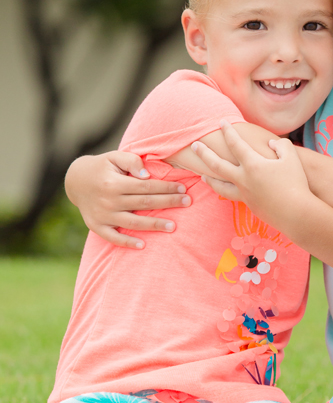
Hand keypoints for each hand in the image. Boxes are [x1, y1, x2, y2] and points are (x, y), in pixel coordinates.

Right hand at [64, 151, 191, 248]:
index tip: (183, 188)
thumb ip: (131, 161)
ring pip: (132, 222)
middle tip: (187, 202)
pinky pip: (113, 237)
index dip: (166, 187)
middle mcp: (108, 200)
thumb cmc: (102, 167)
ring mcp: (103, 215)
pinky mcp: (97, 226)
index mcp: (114, 182)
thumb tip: (146, 175)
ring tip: (173, 226)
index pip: (146, 186)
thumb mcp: (114, 156)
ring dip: (153, 225)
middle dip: (167, 202)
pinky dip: (127, 242)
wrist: (75, 180)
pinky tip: (143, 245)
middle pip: (144, 203)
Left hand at [192, 125, 310, 230]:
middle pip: (217, 164)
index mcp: (252, 164)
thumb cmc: (296, 183)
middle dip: (204, 153)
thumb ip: (281, 145)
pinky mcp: (249, 205)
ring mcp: (244, 194)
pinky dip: (223, 191)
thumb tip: (271, 144)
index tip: (221, 122)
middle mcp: (243, 179)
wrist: (296, 213)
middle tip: (194, 145)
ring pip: (219, 185)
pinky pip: (231, 195)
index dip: (228, 131)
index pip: (235, 143)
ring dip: (208, 178)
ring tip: (201, 174)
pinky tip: (223, 190)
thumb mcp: (292, 158)